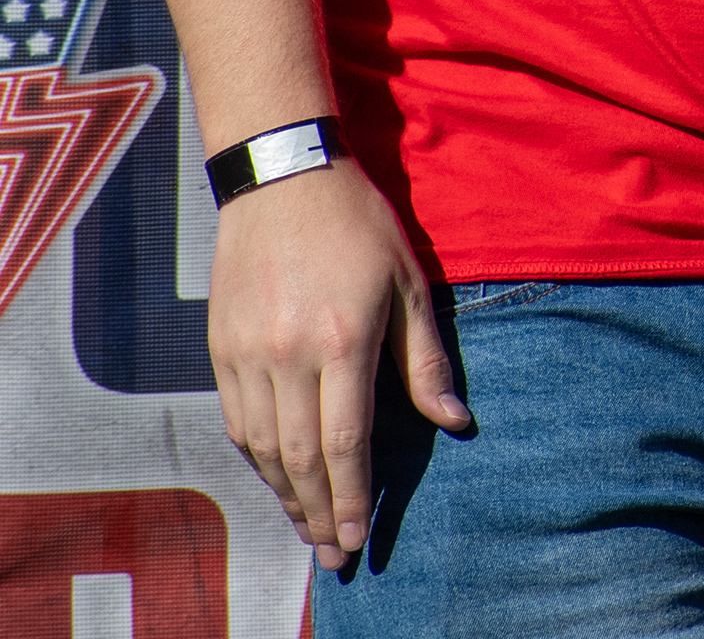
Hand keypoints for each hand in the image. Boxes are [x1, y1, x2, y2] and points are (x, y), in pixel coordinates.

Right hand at [208, 160, 468, 569]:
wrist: (281, 177)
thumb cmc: (359, 225)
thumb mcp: (409, 284)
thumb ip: (426, 361)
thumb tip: (456, 421)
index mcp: (343, 341)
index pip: (345, 442)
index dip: (352, 497)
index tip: (358, 539)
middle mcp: (287, 356)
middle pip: (299, 458)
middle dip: (319, 513)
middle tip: (334, 554)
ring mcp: (246, 355)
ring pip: (262, 449)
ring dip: (285, 495)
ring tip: (309, 527)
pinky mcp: (219, 349)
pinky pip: (238, 422)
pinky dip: (258, 459)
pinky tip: (277, 478)